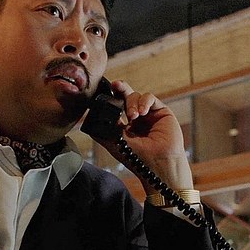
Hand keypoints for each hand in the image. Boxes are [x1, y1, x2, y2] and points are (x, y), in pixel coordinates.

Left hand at [94, 79, 193, 194]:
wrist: (158, 164)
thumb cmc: (138, 159)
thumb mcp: (115, 144)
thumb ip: (102, 132)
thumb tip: (89, 120)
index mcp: (126, 125)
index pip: (116, 106)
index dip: (111, 98)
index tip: (103, 92)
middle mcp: (137, 118)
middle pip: (126, 96)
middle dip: (119, 89)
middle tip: (115, 85)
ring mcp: (149, 114)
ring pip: (136, 96)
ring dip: (132, 103)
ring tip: (133, 116)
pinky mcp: (161, 111)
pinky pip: (150, 97)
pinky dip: (144, 101)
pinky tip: (142, 112)